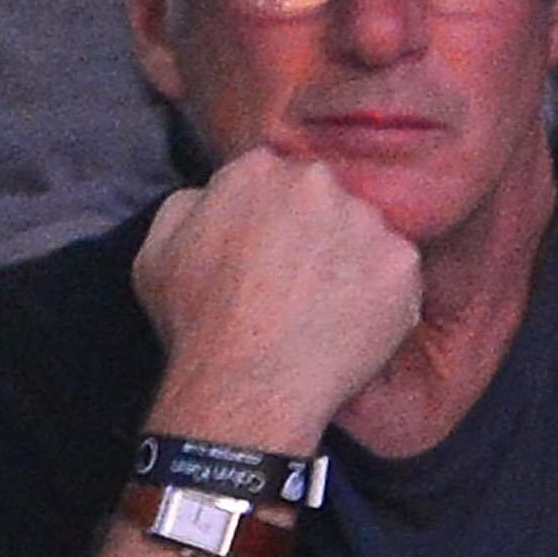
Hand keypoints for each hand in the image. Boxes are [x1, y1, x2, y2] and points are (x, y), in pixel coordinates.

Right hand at [133, 147, 421, 450]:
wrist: (245, 386)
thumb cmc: (195, 324)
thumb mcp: (156, 252)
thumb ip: (190, 205)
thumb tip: (212, 196)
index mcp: (256, 170)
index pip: (274, 179)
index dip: (270, 220)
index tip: (266, 256)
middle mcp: (315, 182)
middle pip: (324, 199)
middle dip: (314, 233)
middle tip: (297, 285)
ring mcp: (364, 221)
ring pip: (365, 234)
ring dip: (351, 263)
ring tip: (324, 312)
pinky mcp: (401, 263)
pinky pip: (396, 275)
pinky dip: (381, 299)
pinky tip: (350, 328)